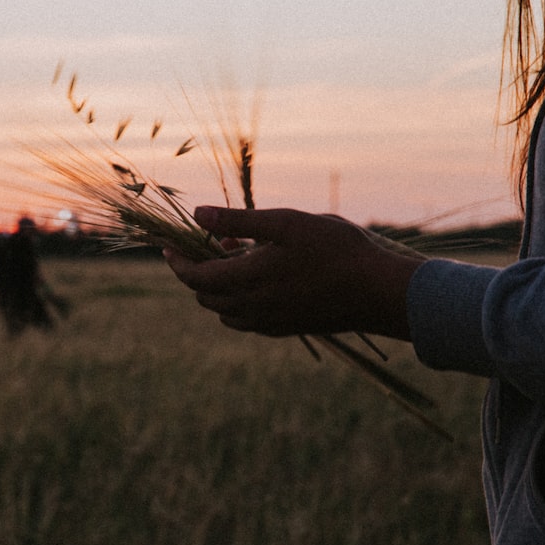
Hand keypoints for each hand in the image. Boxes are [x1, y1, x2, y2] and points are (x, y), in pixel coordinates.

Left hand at [163, 206, 425, 338]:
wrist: (377, 292)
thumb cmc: (335, 250)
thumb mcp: (284, 223)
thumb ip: (238, 221)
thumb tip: (198, 215)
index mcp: (247, 281)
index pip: (194, 278)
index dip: (177, 262)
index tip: (167, 246)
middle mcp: (252, 308)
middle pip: (205, 296)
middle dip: (196, 271)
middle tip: (207, 243)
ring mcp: (269, 323)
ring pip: (225, 311)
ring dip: (217, 287)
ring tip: (235, 255)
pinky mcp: (286, 329)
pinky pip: (246, 320)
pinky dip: (237, 301)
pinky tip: (256, 279)